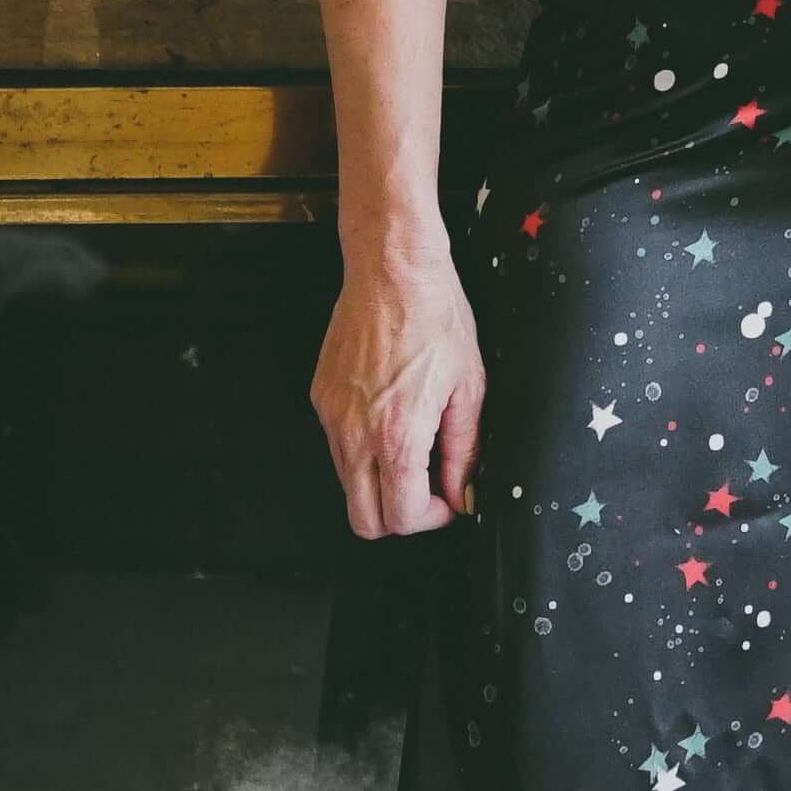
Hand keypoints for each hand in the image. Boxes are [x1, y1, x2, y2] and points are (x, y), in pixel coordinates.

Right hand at [310, 247, 485, 537]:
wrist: (393, 271)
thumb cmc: (434, 317)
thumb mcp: (469, 388)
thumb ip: (465, 451)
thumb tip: (464, 491)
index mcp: (397, 436)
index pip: (401, 517)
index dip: (431, 518)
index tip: (448, 500)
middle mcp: (356, 433)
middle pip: (363, 519)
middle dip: (399, 515)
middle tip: (427, 489)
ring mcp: (332, 417)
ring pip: (347, 485)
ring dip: (380, 482)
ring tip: (413, 447)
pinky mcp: (321, 398)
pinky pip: (338, 448)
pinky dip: (363, 451)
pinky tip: (390, 419)